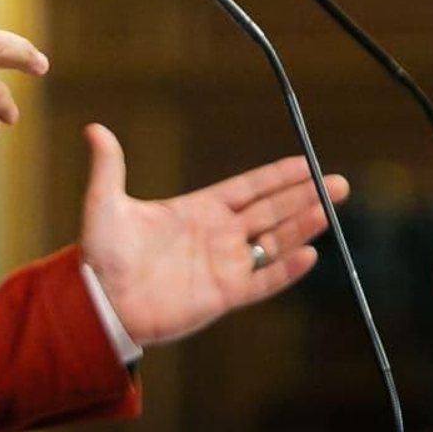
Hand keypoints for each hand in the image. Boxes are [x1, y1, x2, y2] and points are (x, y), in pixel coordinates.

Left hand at [78, 123, 348, 346]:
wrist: (100, 302)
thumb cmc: (102, 255)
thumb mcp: (105, 204)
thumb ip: (108, 167)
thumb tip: (94, 129)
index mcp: (199, 210)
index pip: (249, 188)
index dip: (278, 176)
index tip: (306, 163)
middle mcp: (218, 236)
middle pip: (272, 211)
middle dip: (305, 196)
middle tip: (338, 183)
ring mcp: (223, 266)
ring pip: (274, 242)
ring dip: (302, 226)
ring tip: (330, 209)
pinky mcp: (223, 295)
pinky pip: (263, 281)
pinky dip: (286, 270)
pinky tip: (309, 255)